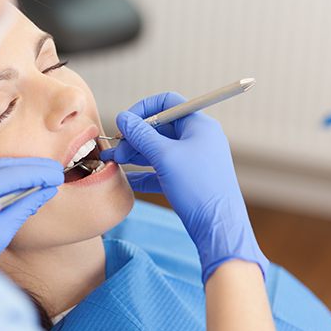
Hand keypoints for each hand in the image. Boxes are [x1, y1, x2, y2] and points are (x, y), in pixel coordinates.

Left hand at [0, 157, 63, 266]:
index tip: (57, 175)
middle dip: (28, 168)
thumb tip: (48, 189)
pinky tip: (21, 180)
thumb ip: (24, 206)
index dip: (35, 174)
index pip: (5, 176)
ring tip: (43, 173)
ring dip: (16, 171)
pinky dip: (0, 178)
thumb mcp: (0, 233)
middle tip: (55, 169)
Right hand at [100, 93, 267, 282]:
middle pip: (160, 128)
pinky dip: (144, 172)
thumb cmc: (197, 187)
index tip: (125, 123)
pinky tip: (127, 180)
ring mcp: (193, 160)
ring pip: (158, 150)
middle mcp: (197, 139)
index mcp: (198, 125)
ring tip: (113, 162)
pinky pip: (161, 170)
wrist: (218, 227)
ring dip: (135, 154)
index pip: (168, 103)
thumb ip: (141, 135)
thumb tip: (122, 117)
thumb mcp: (165, 156)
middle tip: (114, 150)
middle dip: (134, 137)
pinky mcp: (188, 180)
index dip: (143, 109)